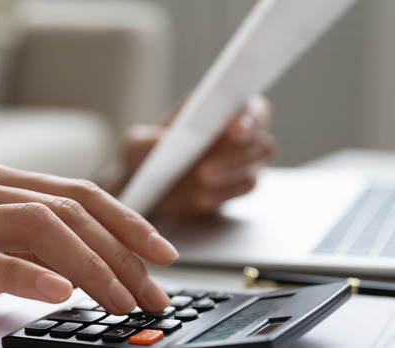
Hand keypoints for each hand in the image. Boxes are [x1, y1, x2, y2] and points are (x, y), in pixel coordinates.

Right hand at [0, 165, 177, 336]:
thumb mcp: (5, 254)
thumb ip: (48, 249)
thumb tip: (113, 266)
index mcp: (2, 183)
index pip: (79, 194)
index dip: (127, 222)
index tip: (163, 254)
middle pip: (67, 210)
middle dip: (118, 254)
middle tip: (148, 293)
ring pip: (36, 226)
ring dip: (88, 266)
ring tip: (116, 300)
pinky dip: (27, 276)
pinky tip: (59, 294)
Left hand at [122, 94, 275, 220]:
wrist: (147, 194)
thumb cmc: (144, 160)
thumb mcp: (134, 148)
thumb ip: (145, 142)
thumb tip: (161, 142)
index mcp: (213, 107)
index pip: (245, 101)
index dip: (248, 112)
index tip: (234, 127)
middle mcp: (233, 128)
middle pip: (259, 130)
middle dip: (242, 149)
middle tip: (209, 167)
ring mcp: (240, 157)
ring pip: (258, 160)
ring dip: (234, 171)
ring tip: (204, 180)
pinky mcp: (238, 183)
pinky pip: (246, 186)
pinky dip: (227, 193)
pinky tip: (204, 199)